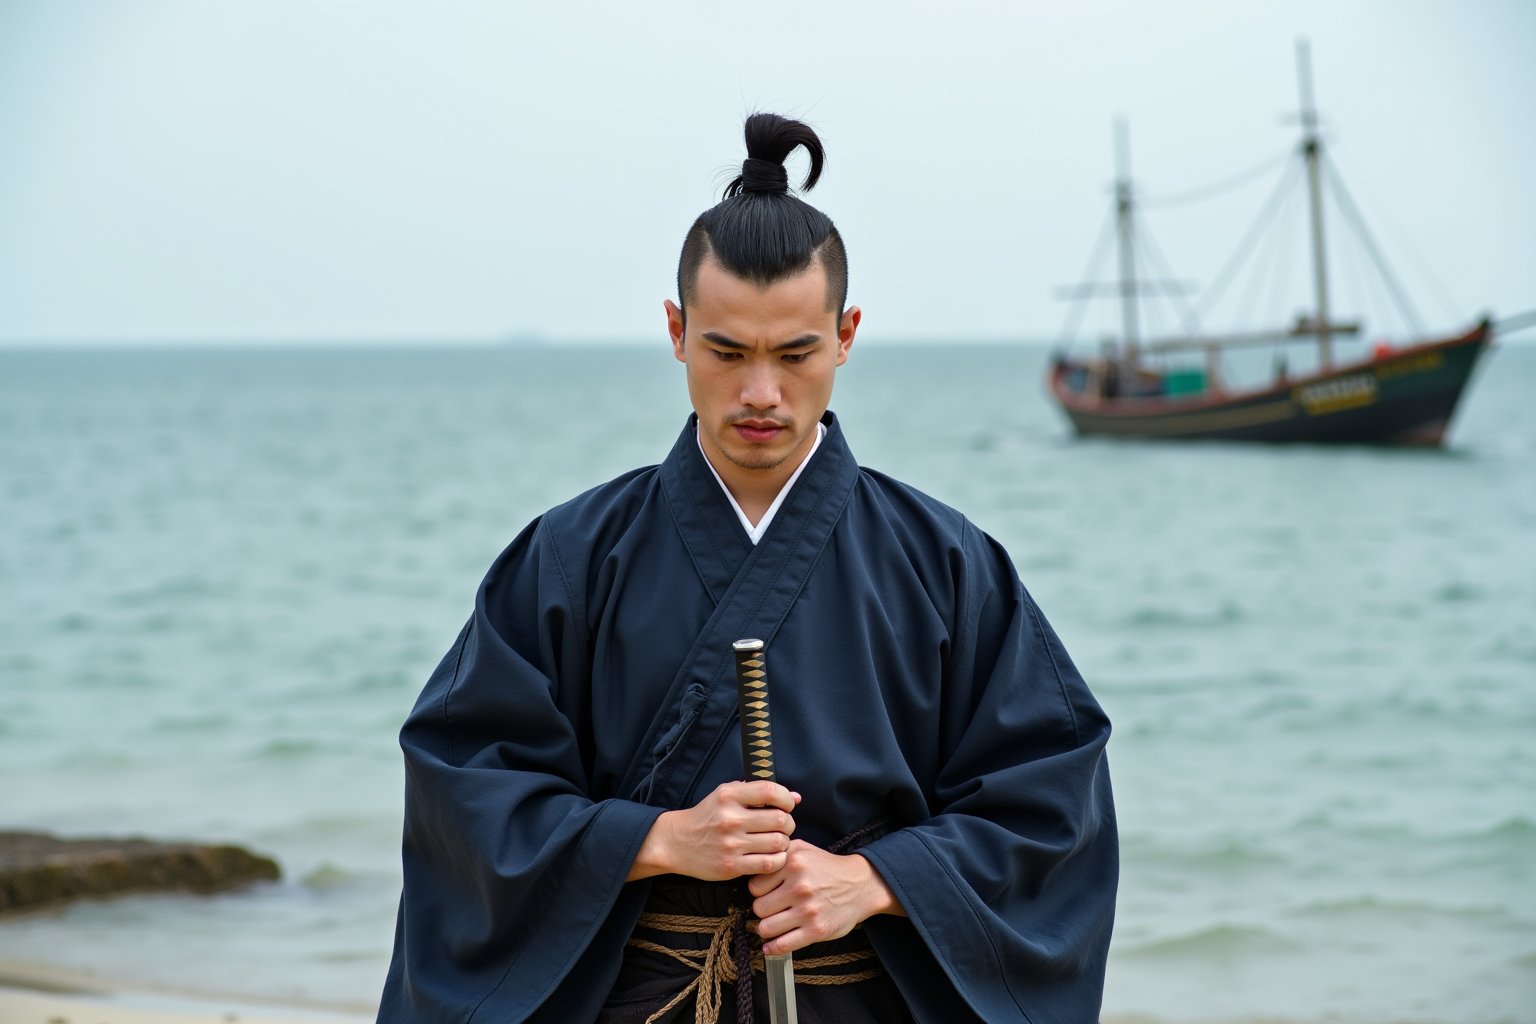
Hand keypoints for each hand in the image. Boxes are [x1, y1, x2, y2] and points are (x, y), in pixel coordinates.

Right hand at [628, 781, 799, 881]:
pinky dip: (777, 860)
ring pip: (778, 843)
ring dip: (783, 843)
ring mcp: (731, 844)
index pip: (771, 791)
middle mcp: (730, 818)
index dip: (786, 799)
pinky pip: (769, 864)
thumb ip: (759, 793)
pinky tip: (771, 856)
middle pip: (780, 820)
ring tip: (776, 842)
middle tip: (783, 828)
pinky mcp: (731, 866)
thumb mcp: (727, 796)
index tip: (786, 806)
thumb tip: (797, 798)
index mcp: (730, 795)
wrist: (677, 842)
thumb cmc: (708, 816)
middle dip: (788, 824)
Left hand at [747, 840, 904, 955]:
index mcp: (793, 863)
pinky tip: (771, 946)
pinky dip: (773, 948)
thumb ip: (777, 853)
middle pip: (758, 908)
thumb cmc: (827, 869)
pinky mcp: (816, 930)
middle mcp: (800, 885)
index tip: (767, 893)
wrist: (860, 885)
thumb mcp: (802, 849)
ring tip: (774, 924)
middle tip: (772, 909)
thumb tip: (752, 864)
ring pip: (766, 927)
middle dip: (763, 910)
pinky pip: (783, 945)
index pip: (754, 885)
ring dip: (767, 928)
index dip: (759, 891)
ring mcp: (808, 909)